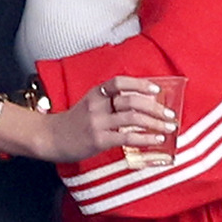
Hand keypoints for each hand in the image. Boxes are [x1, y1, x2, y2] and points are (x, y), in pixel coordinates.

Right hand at [43, 76, 177, 163]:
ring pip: (132, 118)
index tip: (157, 89)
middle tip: (170, 114)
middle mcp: (97, 105)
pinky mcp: (98, 140)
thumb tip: (142, 102)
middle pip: (131, 100)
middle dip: (155, 107)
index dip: (140, 84)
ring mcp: (97, 122)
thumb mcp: (90, 104)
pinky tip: (156, 140)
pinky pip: (127, 137)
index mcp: (96, 93)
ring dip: (155, 123)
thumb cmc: (75, 122)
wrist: (51, 138)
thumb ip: (110, 101)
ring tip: (168, 128)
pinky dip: (145, 138)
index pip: (120, 82)